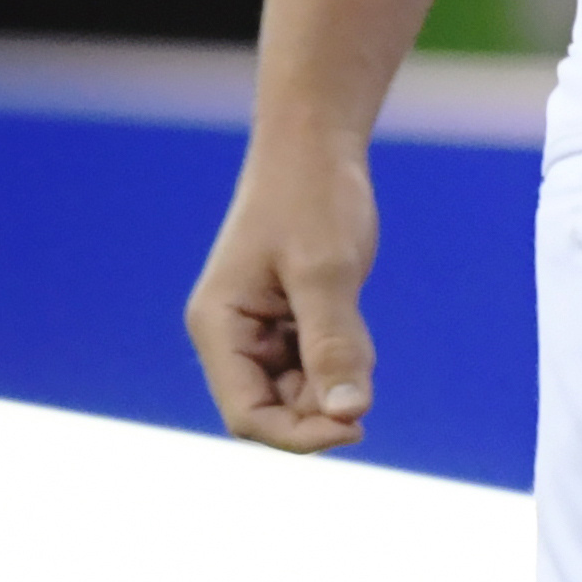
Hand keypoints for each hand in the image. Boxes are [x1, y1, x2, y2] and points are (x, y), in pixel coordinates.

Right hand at [185, 131, 382, 451]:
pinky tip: (357, 337)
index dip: (298, 435)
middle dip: (318, 410)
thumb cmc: (313, 198)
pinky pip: (309, 363)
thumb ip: (334, 343)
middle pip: (270, 408)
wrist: (315, 146)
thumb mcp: (327, 270)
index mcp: (218, 328)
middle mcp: (230, 336)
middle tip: (364, 385)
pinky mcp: (286, 317)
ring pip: (294, 390)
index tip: (356, 426)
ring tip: (358, 341)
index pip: (247, 414)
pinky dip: (337, 363)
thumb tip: (350, 414)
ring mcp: (257, 329)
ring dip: (330, 385)